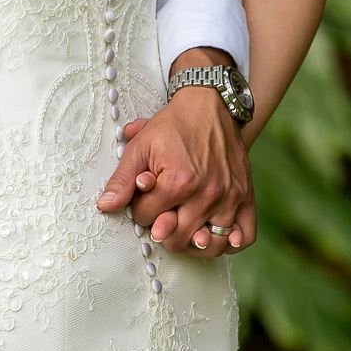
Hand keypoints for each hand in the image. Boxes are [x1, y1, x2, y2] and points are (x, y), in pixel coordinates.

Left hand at [95, 53, 255, 256]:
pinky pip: (244, 236)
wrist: (210, 105)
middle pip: (175, 239)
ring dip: (191, 241)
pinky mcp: (245, 196)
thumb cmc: (173, 125)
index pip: (146, 219)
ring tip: (183, 229)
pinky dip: (230, 243)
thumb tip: (105, 206)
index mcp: (178, 183)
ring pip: (209, 245)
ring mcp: (229, 197)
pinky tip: (214, 235)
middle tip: (161, 214)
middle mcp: (206, 195)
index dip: (140, 208)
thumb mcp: (141, 146)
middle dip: (161, 229)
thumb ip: (123, 179)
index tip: (145, 196)